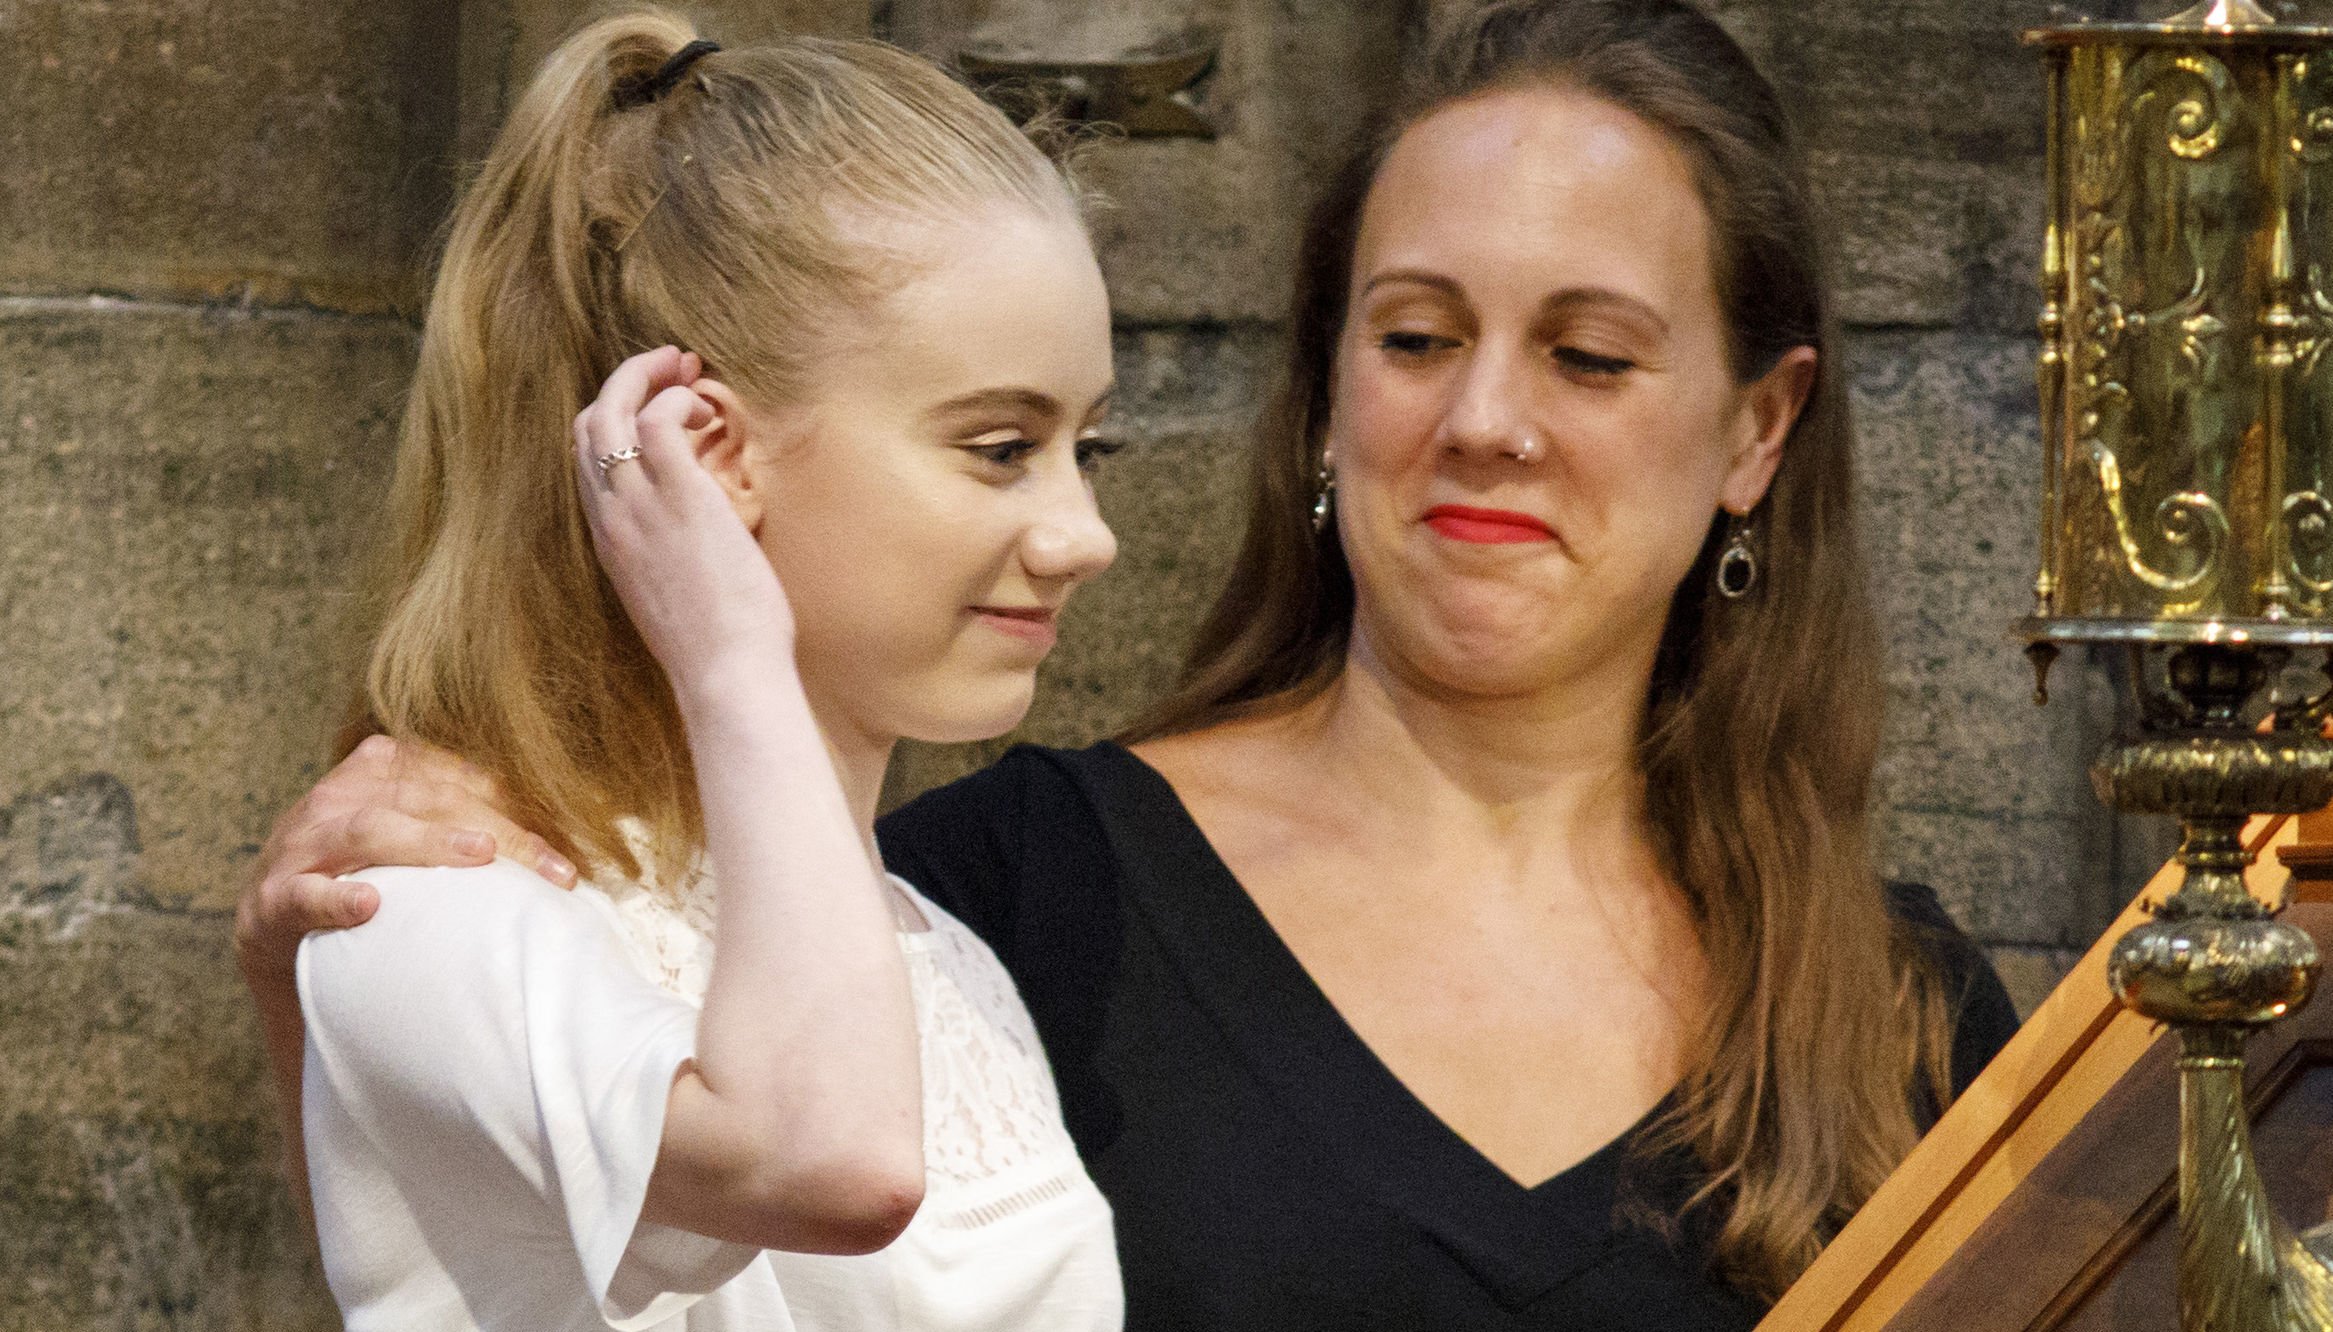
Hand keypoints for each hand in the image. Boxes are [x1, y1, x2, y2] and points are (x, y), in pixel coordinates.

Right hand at [234, 735, 575, 985]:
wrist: (275, 936)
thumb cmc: (363, 880)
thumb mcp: (407, 840)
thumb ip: (462, 825)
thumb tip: (556, 848)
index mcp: (376, 773)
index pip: (454, 779)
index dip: (511, 806)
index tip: (561, 852)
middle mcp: (338, 799)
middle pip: (426, 800)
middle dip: (496, 831)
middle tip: (550, 869)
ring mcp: (301, 846)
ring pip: (369, 829)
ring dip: (426, 842)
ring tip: (479, 855)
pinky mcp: (273, 900)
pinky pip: (304, 894)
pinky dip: (336, 897)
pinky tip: (369, 904)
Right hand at [574, 346, 795, 705]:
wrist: (724, 675)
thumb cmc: (716, 648)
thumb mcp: (673, 595)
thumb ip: (671, 555)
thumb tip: (704, 538)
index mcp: (608, 540)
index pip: (586, 458)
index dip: (615, 418)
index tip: (657, 404)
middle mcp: (611, 517)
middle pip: (589, 423)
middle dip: (627, 382)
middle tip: (673, 366)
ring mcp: (638, 506)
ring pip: (613, 410)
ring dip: (650, 376)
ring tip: (689, 369)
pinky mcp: (678, 496)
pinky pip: (658, 419)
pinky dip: (679, 401)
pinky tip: (708, 412)